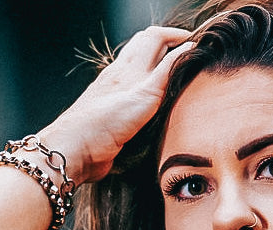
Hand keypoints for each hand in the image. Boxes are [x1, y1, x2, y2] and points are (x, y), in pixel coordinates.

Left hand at [35, 26, 194, 183]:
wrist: (76, 149)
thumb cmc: (104, 123)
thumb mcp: (144, 94)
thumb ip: (166, 72)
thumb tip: (187, 50)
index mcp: (128, 67)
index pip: (155, 38)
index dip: (176, 36)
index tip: (196, 42)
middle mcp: (121, 76)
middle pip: (145, 47)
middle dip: (166, 42)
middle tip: (186, 49)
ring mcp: (115, 94)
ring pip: (138, 68)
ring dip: (155, 61)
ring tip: (172, 68)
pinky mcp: (113, 114)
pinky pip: (134, 93)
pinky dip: (146, 87)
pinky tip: (151, 99)